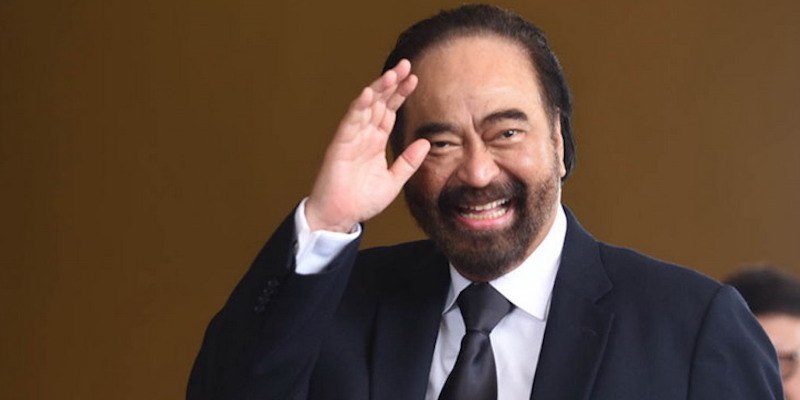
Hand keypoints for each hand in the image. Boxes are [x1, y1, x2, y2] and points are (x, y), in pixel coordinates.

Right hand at [305, 59, 430, 231]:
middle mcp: (363, 135)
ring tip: (391, 74)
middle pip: (379, 103)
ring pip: (365, 108)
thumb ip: (408, 162)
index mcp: (376, 141)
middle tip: (405, 65)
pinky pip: (349, 123)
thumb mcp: (393, 181)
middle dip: (392, 84)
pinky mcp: (339, 146)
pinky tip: (368, 94)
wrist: (340, 218)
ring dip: (378, 90)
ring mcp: (351, 139)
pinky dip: (358, 108)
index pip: (390, 111)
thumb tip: (426, 142)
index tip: (415, 79)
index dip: (401, 94)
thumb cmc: (361, 201)